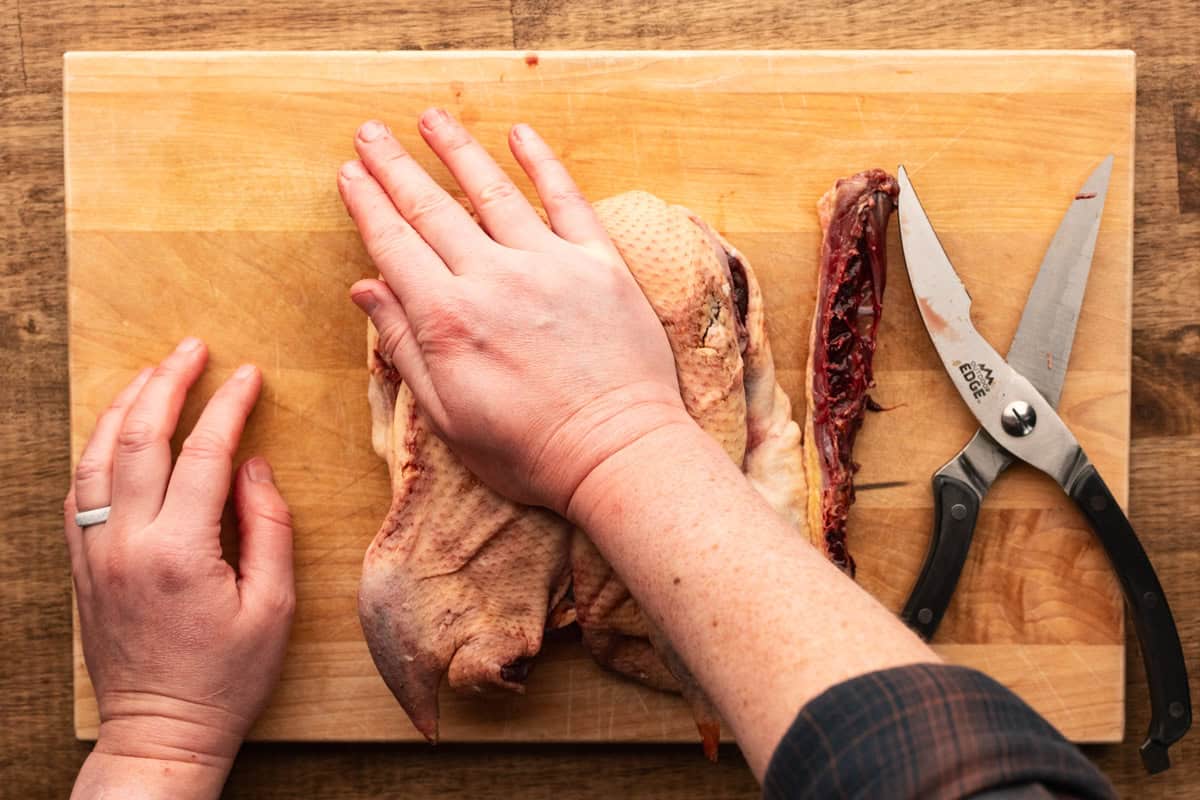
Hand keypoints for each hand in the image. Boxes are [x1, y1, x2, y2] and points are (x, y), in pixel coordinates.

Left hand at [66, 339, 293, 796]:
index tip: (248, 374)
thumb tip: (252, 467)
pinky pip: (77, 491)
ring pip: (94, 457)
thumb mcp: (274, 607)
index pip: (202, 453)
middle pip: (136, 439)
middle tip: (191, 348)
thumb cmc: (227, 677)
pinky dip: (96, 449)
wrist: (162, 732)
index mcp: (180, 552)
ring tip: (152, 374)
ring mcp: (96, 554)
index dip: (228, 405)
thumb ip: (266, 527)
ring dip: (123, 407)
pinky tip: (115, 431)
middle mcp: (127, 544)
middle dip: (166, 383)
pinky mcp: (83, 567)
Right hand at [339, 109, 691, 514]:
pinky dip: (542, 163)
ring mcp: (549, 264)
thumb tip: (365, 290)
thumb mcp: (448, 415)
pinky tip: (521, 133)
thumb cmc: (529, 450)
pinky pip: (566, 199)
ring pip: (492, 192)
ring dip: (457, 150)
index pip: (394, 245)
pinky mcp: (598, 263)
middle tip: (370, 132)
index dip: (368, 205)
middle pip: (432, 209)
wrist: (617, 455)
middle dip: (396, 166)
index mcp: (448, 319)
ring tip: (431, 117)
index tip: (350, 174)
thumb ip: (406, 347)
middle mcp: (493, 279)